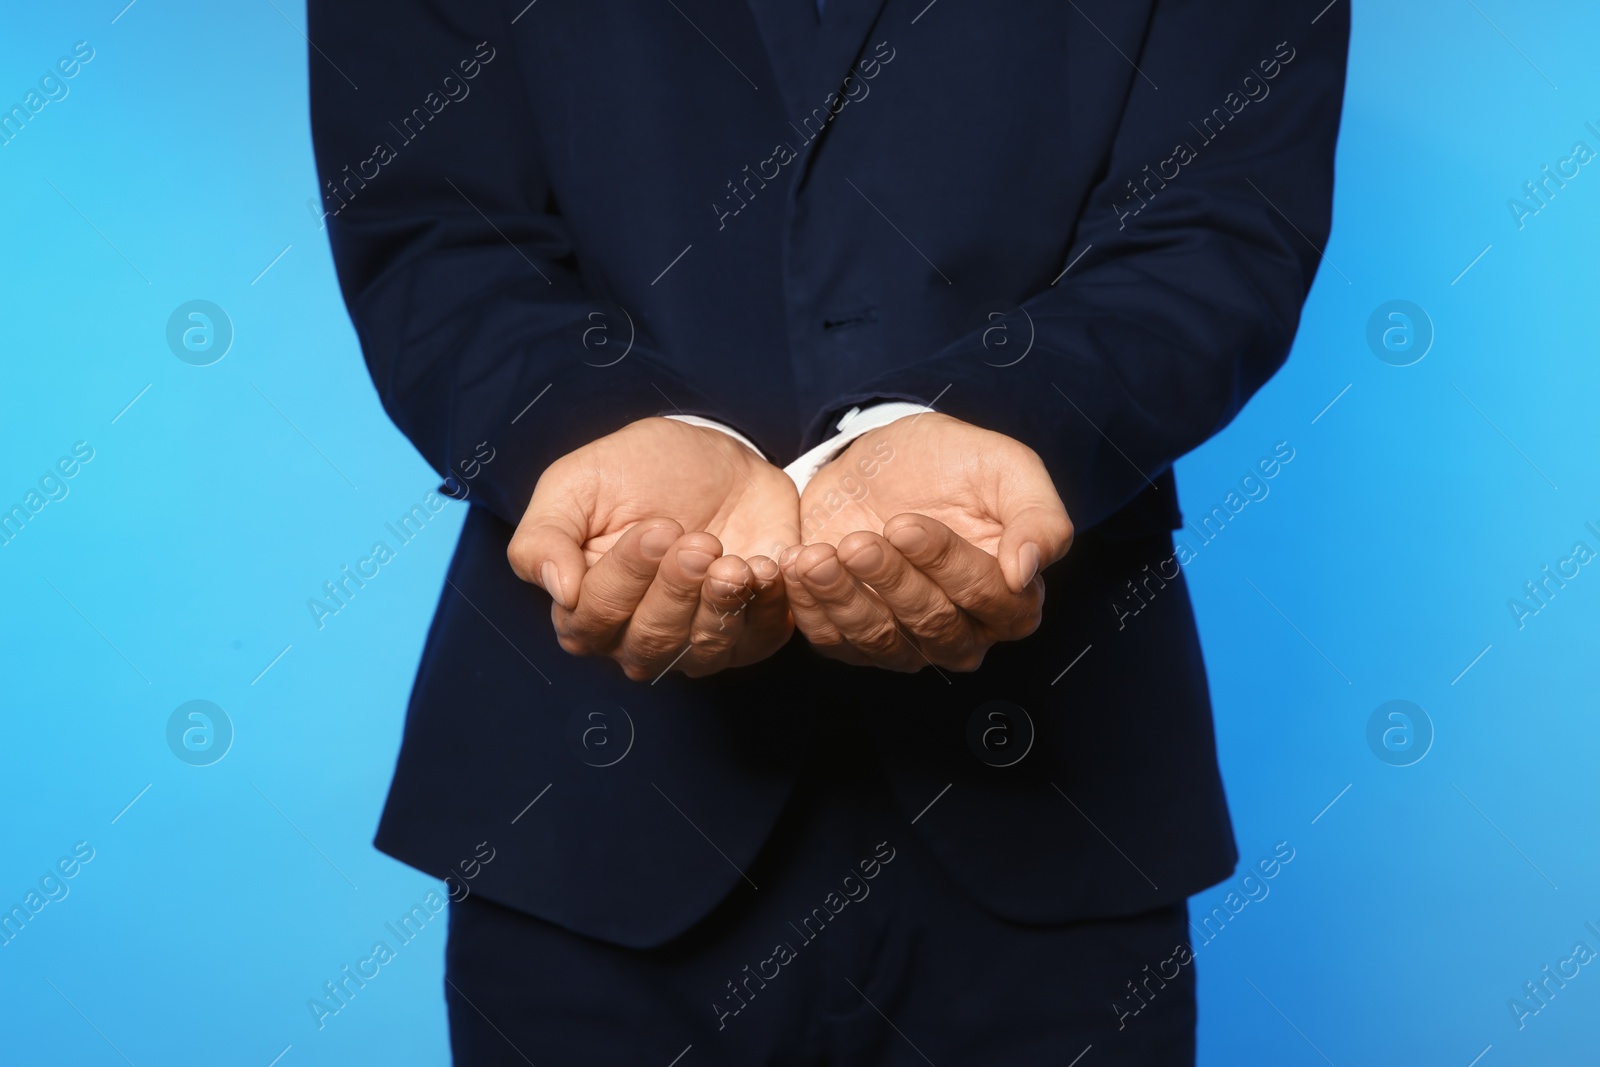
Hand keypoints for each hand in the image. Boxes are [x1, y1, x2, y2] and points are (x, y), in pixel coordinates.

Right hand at [507, 417, 797, 679]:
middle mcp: (637, 637)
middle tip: (699, 540)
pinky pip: (759, 640)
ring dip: (720, 604)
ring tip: (733, 560)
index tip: (657, 529)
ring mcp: (695, 641)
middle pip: (650, 641)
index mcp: (586, 609)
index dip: (625, 577)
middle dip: (677, 588)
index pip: (594, 618)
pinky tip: (765, 567)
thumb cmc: (636, 472)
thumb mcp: (575, 485)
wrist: (715, 457)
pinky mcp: (750, 632)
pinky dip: (766, 607)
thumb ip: (544, 538)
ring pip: (702, 650)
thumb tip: (559, 591)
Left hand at [782, 413, 1072, 671]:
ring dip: (846, 599)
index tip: (906, 525)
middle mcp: (963, 632)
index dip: (948, 566)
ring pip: (881, 641)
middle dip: (891, 581)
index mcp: (1011, 598)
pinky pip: (834, 641)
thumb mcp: (1007, 468)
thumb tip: (1026, 572)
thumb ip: (1038, 517)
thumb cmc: (952, 463)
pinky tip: (800, 565)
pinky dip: (812, 607)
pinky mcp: (852, 637)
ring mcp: (906, 641)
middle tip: (860, 540)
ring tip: (820, 555)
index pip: (992, 600)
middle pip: (935, 627)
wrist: (877, 458)